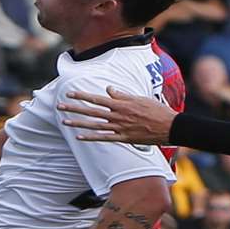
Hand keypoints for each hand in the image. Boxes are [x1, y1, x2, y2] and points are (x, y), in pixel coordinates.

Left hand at [62, 88, 176, 145]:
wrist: (170, 126)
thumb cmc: (156, 110)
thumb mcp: (139, 98)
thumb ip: (122, 95)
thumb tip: (109, 89)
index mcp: (121, 103)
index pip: (97, 98)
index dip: (82, 95)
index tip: (70, 93)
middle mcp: (117, 115)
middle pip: (91, 111)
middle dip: (74, 108)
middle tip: (60, 106)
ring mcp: (119, 127)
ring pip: (94, 125)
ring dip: (78, 123)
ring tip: (64, 122)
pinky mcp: (123, 138)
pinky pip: (104, 138)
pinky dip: (91, 137)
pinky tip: (79, 137)